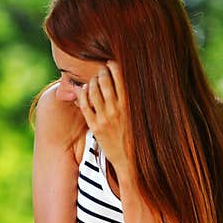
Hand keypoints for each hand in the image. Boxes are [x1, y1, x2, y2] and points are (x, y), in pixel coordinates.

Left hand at [76, 61, 132, 177]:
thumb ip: (131, 99)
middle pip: (105, 81)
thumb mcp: (139, 115)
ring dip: (92, 81)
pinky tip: (85, 89)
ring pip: (94, 91)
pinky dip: (84, 94)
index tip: (111, 63)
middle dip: (102, 71)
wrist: (129, 160)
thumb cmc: (136, 135)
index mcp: (130, 104)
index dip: (114, 66)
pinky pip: (85, 105)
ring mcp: (104, 118)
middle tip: (101, 69)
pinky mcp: (95, 126)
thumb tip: (127, 80)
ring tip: (94, 78)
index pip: (121, 78)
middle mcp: (116, 109)